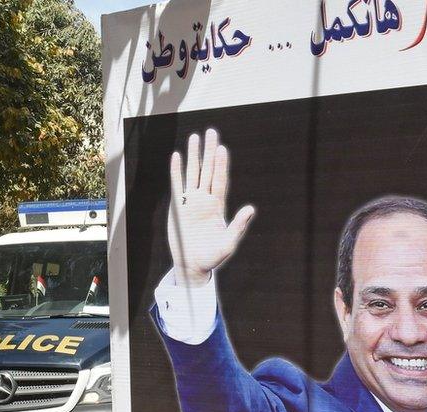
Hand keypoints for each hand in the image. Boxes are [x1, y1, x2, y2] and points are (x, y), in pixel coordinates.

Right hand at [167, 129, 254, 286]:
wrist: (193, 264)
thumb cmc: (212, 256)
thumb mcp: (228, 243)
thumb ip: (238, 225)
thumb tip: (250, 209)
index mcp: (217, 206)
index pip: (220, 180)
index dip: (220, 164)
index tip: (221, 148)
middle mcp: (205, 200)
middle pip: (207, 170)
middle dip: (209, 151)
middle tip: (211, 132)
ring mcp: (191, 202)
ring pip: (192, 173)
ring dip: (194, 155)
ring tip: (194, 137)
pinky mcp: (178, 207)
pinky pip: (177, 185)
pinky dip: (176, 171)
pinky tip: (177, 156)